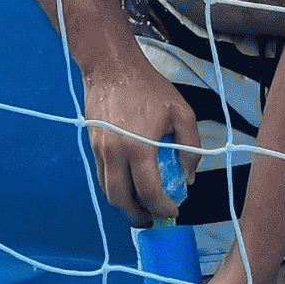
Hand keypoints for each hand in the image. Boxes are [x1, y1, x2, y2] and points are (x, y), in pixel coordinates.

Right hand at [82, 57, 200, 225]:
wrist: (111, 66)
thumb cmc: (146, 86)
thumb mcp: (181, 113)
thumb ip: (191, 148)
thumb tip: (188, 176)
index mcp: (138, 147)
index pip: (149, 192)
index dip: (163, 207)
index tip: (173, 210)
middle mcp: (114, 153)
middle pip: (120, 200)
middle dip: (138, 215)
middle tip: (153, 217)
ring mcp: (100, 149)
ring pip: (107, 190)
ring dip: (124, 203)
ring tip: (141, 203)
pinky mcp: (93, 144)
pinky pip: (102, 174)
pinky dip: (115, 185)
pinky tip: (130, 181)